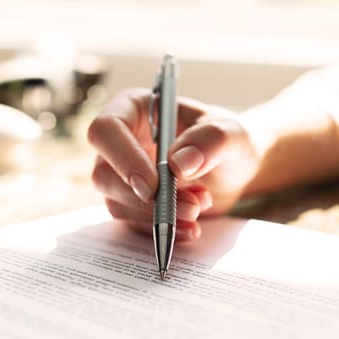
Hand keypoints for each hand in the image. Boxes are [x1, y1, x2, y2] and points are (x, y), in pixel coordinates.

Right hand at [87, 88, 259, 239]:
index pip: (106, 130)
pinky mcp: (130, 202)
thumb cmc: (227, 140)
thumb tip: (179, 164)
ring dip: (157, 215)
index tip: (152, 185)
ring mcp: (121, 174)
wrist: (234, 169)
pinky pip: (133, 222)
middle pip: (103, 174)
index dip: (123, 159)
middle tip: (190, 207)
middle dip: (145, 199)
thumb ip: (211, 140)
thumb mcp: (231, 133)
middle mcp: (120, 141)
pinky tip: (190, 227)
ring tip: (200, 207)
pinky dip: (161, 229)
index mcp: (134, 109)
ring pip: (116, 203)